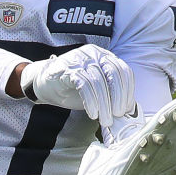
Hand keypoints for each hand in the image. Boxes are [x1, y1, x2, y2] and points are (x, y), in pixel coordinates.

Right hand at [19, 45, 134, 126]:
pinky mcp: (68, 68)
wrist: (45, 84)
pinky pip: (84, 84)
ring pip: (99, 81)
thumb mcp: (97, 90)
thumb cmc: (74, 88)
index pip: (123, 70)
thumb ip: (112, 95)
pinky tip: (92, 113)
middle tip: (118, 115)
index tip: (127, 109)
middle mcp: (94, 54)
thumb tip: (130, 110)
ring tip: (105, 120)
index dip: (128, 91)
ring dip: (104, 104)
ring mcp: (80, 59)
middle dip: (118, 97)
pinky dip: (91, 101)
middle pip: (113, 73)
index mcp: (104, 56)